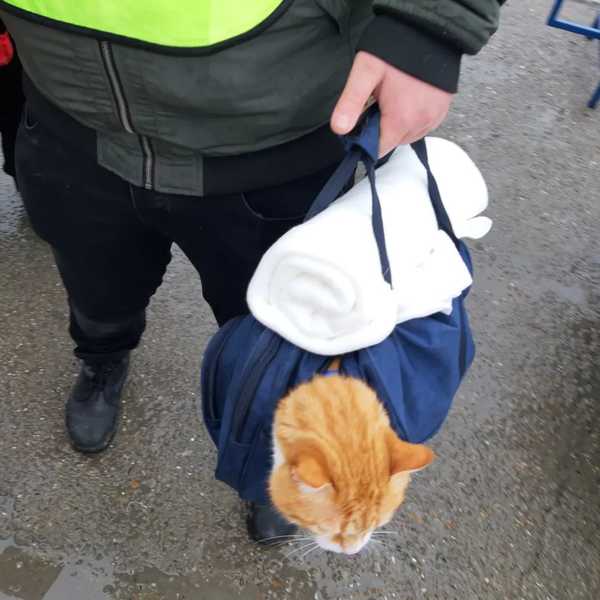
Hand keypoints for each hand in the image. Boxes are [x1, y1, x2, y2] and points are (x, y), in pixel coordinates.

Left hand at [331, 51, 453, 155]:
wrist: (429, 30)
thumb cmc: (396, 50)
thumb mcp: (366, 72)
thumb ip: (351, 102)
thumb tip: (339, 129)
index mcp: (400, 120)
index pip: (378, 150)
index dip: (365, 141)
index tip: (361, 123)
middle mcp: (420, 124)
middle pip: (392, 142)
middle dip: (381, 129)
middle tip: (377, 102)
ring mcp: (434, 119)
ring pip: (407, 136)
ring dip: (397, 125)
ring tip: (394, 98)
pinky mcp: (442, 112)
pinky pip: (422, 126)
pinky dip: (412, 119)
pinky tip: (407, 100)